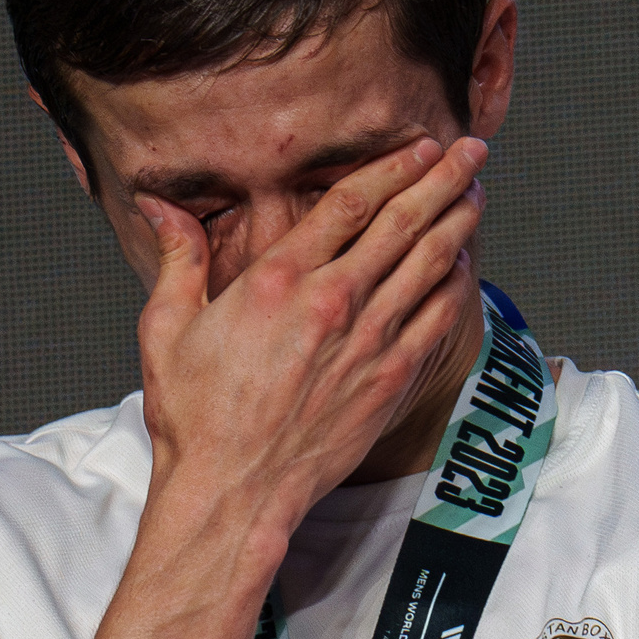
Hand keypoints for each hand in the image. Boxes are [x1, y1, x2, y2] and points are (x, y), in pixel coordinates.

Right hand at [133, 136, 486, 536]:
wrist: (233, 490)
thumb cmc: (195, 418)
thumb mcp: (166, 328)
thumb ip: (177, 259)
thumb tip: (161, 208)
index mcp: (277, 280)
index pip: (351, 202)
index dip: (393, 167)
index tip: (420, 148)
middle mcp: (331, 302)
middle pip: (403, 222)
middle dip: (444, 180)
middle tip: (473, 151)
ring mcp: (367, 342)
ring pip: (429, 266)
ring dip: (457, 225)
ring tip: (477, 197)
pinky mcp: (388, 381)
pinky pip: (435, 320)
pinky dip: (454, 288)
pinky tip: (462, 268)